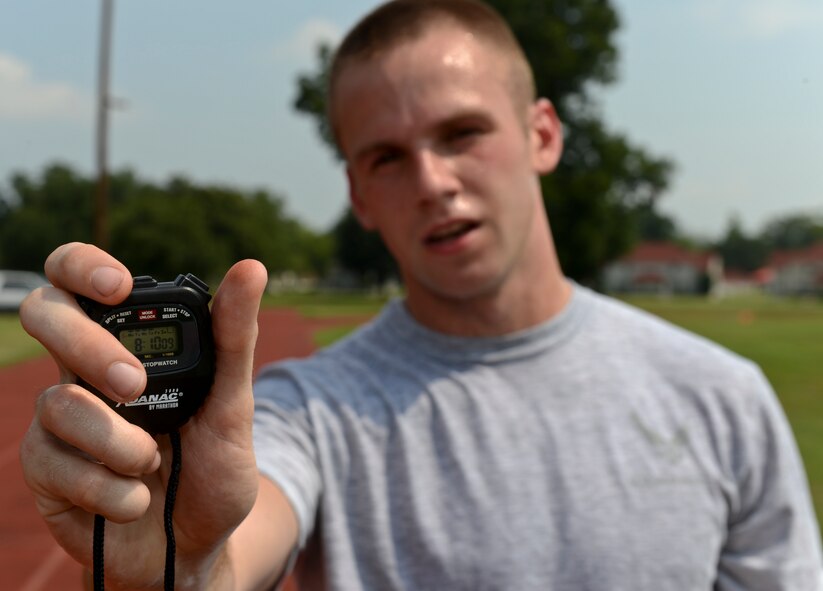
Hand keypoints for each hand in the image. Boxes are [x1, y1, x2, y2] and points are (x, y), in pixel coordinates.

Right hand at [19, 243, 267, 588]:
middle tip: (136, 384)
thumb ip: (235, 338)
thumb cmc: (212, 469)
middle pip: (44, 315)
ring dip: (119, 442)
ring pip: (59, 401)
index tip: (118, 285)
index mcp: (126, 343)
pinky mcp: (45, 467)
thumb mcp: (234, 403)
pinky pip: (57, 462)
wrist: (195, 546)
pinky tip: (137, 500)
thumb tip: (252, 268)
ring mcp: (60, 418)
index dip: (82, 265)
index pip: (78, 279)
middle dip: (88, 346)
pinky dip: (112, 488)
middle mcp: (84, 371)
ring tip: (153, 462)